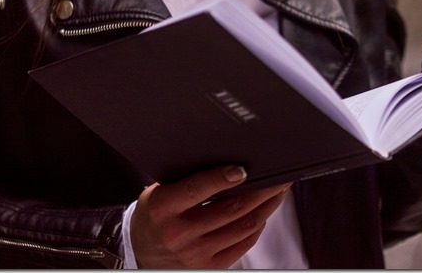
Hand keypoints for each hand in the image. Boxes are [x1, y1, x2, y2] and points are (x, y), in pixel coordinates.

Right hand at [130, 166, 290, 268]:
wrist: (141, 252)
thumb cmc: (155, 214)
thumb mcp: (159, 191)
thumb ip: (187, 179)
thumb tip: (228, 159)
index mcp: (163, 208)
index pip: (196, 190)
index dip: (221, 178)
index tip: (243, 168)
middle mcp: (180, 233)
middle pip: (231, 209)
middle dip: (262, 190)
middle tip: (280, 175)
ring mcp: (196, 253)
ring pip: (244, 226)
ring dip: (267, 207)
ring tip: (279, 191)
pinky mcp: (210, 266)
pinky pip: (244, 243)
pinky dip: (258, 225)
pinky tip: (265, 211)